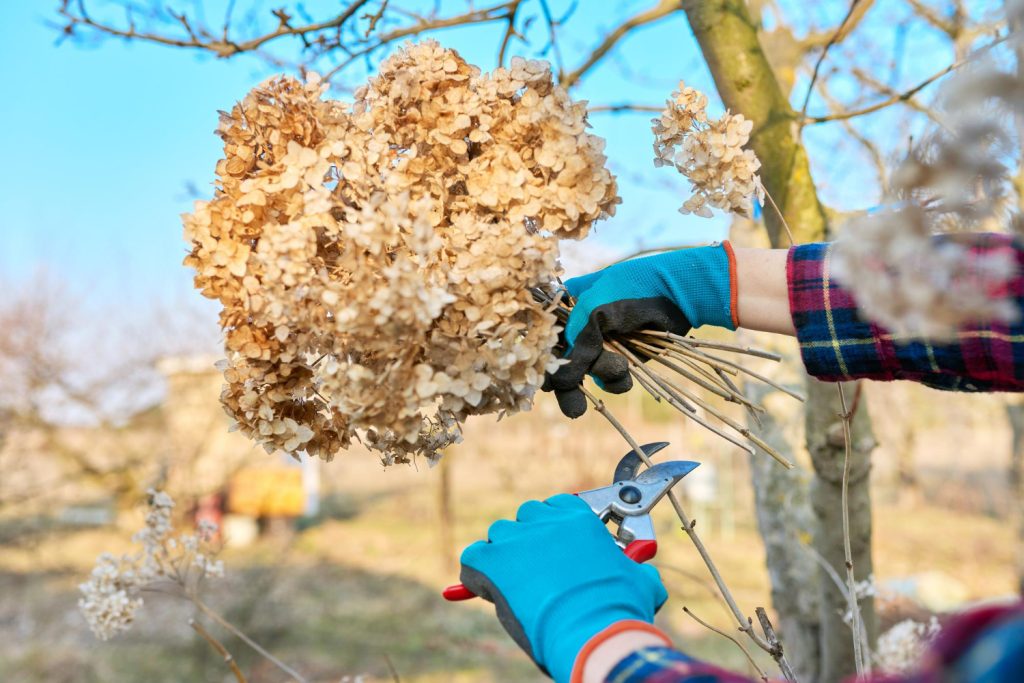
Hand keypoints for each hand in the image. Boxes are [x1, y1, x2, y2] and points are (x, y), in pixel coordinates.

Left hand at [459, 494, 668, 682]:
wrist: (592, 631)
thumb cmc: (619, 609)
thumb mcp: (639, 583)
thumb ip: (637, 572)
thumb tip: (645, 577)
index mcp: (581, 520)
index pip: (558, 506)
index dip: (556, 528)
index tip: (559, 548)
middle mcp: (547, 521)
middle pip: (527, 516)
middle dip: (531, 539)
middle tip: (538, 568)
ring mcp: (517, 539)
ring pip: (500, 534)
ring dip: (505, 555)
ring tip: (517, 584)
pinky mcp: (492, 561)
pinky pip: (473, 556)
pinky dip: (476, 572)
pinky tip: (488, 588)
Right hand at [544, 243, 737, 417]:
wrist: (676, 292)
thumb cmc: (629, 292)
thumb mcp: (594, 314)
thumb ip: (575, 346)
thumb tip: (558, 381)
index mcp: (567, 306)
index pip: (545, 338)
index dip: (544, 359)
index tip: (546, 379)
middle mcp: (580, 326)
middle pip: (563, 362)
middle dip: (568, 385)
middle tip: (574, 409)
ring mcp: (602, 343)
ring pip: (587, 374)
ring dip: (602, 375)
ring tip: (619, 368)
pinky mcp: (622, 356)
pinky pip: (610, 379)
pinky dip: (616, 381)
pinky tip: (627, 373)